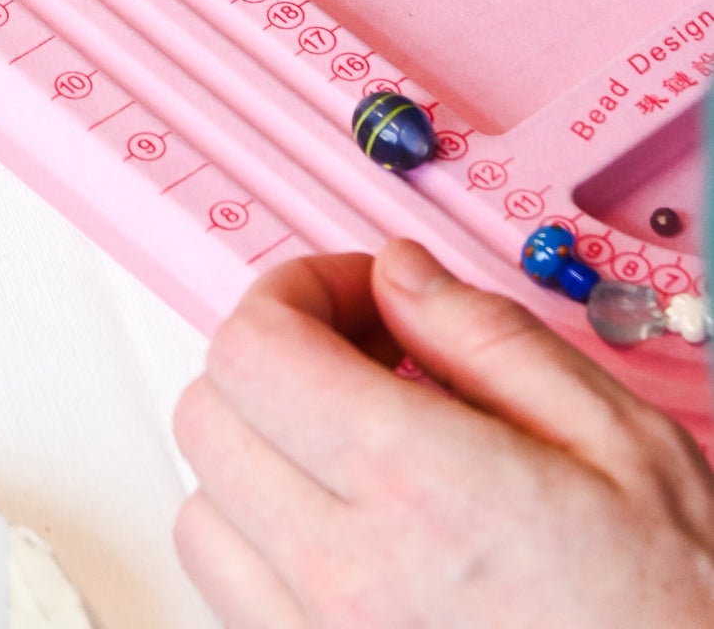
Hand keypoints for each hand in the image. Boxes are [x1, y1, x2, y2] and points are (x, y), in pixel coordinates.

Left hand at [173, 240, 713, 626]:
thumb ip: (488, 338)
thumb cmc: (675, 617)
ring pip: (203, 511)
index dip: (297, 291)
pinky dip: (265, 548)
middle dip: (276, 358)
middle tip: (363, 357)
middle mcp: (345, 575)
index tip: (358, 295)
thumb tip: (400, 276)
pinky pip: (234, 600)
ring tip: (356, 452)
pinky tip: (352, 535)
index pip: (255, 346)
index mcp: (417, 487)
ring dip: (260, 456)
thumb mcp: (619, 440)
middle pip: (210, 413)